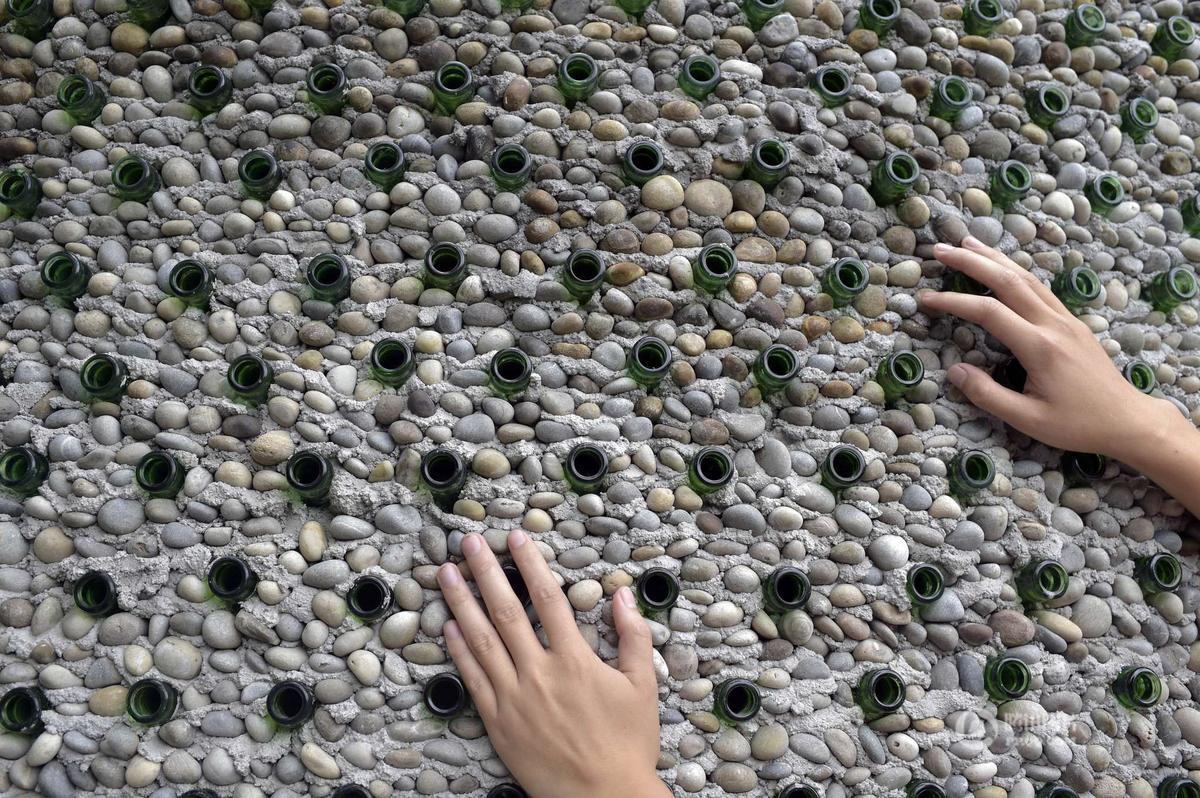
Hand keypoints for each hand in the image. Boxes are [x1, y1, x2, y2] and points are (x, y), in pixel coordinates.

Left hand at [436, 531, 671, 797]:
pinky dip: (458, 650)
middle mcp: (540, 674)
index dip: (530, 564)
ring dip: (461, 602)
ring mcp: (514, 698)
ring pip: (481, 640)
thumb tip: (621, 593)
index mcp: (575, 660)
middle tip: (469, 541)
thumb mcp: (642, 685)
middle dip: (485, 571)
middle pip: (506, 611)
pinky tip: (447, 626)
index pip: (548, 598)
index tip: (516, 537)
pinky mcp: (498, 723)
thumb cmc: (627, 743)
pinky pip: (473, 679)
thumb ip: (632, 635)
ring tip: (446, 573)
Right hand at [918, 236, 1169, 459]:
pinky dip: (1016, 271)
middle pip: (1008, 280)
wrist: (1127, 419)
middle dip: (971, 261)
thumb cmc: (1077, 425)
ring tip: (967, 243)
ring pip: (1026, 278)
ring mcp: (1066, 319)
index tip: (926, 298)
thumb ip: (988, 395)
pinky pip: (1040, 287)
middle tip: (940, 249)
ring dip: (995, 258)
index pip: (989, 312)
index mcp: (1039, 347)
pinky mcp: (1073, 322)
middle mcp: (1053, 324)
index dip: (954, 301)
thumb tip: (954, 371)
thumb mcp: (1028, 420)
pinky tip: (1004, 266)